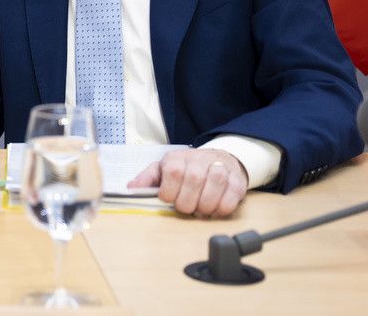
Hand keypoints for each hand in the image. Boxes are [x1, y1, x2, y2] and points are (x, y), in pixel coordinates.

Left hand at [127, 149, 247, 217]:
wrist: (217, 159)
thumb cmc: (186, 169)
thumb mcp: (163, 170)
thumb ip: (147, 179)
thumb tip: (131, 189)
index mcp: (178, 157)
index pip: (173, 172)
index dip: (170, 191)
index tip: (168, 200)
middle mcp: (200, 159)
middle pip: (194, 179)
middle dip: (188, 202)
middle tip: (186, 208)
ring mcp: (220, 167)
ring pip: (215, 184)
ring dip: (205, 204)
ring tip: (200, 210)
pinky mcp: (237, 180)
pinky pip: (232, 196)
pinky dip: (222, 208)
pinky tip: (214, 210)